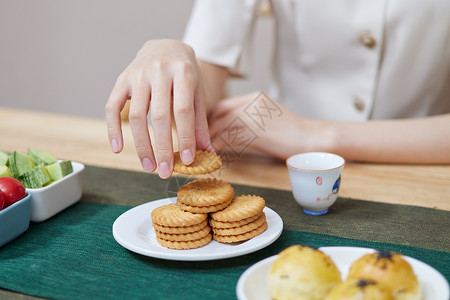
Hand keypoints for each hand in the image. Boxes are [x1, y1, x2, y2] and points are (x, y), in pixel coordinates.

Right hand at [105, 39, 211, 178]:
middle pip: (159, 116)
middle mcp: (159, 71)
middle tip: (165, 172)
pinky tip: (118, 149)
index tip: (188, 161)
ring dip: (141, 146)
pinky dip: (113, 129)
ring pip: (135, 115)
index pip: (183, 110)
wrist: (166, 47)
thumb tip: (207, 154)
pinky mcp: (122, 79)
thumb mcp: (198, 93)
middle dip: (162, 148)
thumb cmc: (185, 75)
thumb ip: (200, 123)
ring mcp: (138, 74)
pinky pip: (112, 107)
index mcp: (183, 73)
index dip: (185, 137)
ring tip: (149, 167)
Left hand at [208, 92, 330, 158]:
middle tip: (196, 142)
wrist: (313, 139)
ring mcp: (253, 115)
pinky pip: (228, 138)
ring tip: (200, 152)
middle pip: (218, 112)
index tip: (202, 132)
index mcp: (255, 97)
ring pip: (220, 125)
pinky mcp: (254, 131)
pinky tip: (213, 157)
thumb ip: (251, 120)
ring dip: (207, 139)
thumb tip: (230, 132)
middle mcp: (251, 102)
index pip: (223, 105)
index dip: (210, 119)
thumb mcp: (270, 119)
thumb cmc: (294, 135)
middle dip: (205, 128)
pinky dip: (217, 148)